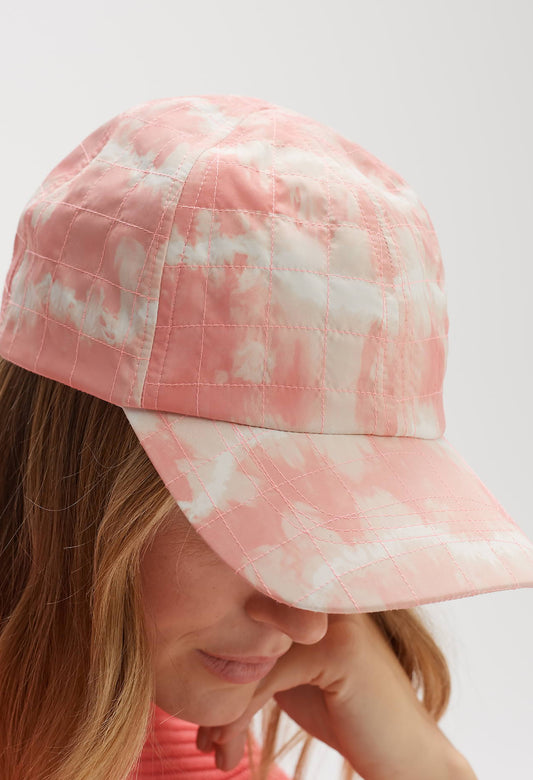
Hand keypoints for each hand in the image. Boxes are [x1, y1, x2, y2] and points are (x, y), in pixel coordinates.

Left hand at [196, 612, 475, 778]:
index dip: (218, 655)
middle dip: (215, 683)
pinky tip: (227, 748)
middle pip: (246, 632)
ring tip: (210, 748)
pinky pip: (269, 676)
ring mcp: (333, 618)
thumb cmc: (349, 716)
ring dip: (223, 708)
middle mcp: (323, 598)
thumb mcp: (297, 676)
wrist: (407, 756)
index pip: (247, 614)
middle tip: (198, 733)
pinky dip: (239, 715)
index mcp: (312, 597)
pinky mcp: (338, 648)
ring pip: (253, 656)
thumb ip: (266, 652)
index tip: (193, 703)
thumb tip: (201, 656)